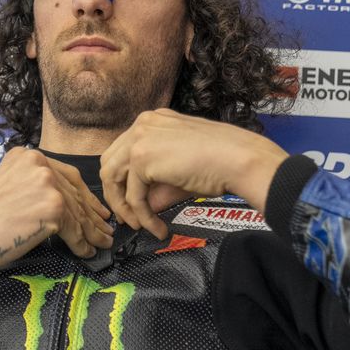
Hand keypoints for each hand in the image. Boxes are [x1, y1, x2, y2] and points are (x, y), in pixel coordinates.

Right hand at [0, 148, 113, 278]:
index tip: (97, 209)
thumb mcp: (8, 185)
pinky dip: (81, 244)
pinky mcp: (52, 207)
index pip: (67, 175)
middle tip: (105, 229)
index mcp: (27, 155)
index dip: (86, 196)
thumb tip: (67, 203)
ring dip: (92, 232)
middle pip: (75, 193)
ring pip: (78, 212)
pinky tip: (86, 251)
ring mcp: (47, 184)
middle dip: (92, 215)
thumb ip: (34, 185)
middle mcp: (39, 163)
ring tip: (101, 243)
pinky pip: (74, 229)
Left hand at [99, 109, 288, 239]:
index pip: (121, 152)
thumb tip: (139, 209)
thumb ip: (155, 186)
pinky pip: (133, 196)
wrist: (239, 159)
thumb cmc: (221, 162)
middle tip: (128, 218)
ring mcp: (140, 138)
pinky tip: (157, 228)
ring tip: (140, 226)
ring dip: (125, 208)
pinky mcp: (142, 158)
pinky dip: (143, 216)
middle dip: (116, 195)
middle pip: (110, 163)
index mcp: (153, 121)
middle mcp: (143, 124)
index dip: (122, 182)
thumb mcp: (178, 171)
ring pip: (114, 179)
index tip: (130, 204)